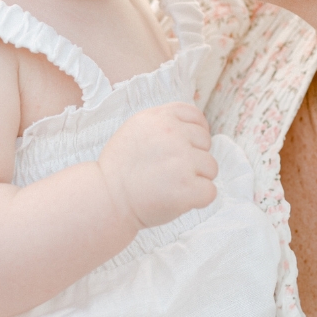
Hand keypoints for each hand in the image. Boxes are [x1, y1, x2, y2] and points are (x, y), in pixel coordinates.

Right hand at [95, 102, 216, 230]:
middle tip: (167, 172)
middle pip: (205, 142)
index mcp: (158, 118)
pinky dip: (197, 199)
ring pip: (211, 168)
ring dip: (196, 179)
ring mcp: (181, 160)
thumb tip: (197, 128)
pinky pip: (210, 191)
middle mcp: (171, 134)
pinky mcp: (187, 187)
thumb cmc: (121, 169)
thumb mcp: (135, 130)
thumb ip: (163, 123)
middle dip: (193, 157)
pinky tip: (175, 199)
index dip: (195, 132)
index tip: (184, 148)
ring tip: (169, 186)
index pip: (195, 116)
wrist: (105, 199)